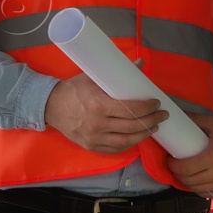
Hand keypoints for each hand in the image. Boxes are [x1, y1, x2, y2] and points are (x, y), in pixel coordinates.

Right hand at [44, 73, 167, 153]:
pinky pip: (115, 149)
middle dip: (151, 120)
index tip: (156, 102)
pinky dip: (129, 144)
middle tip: (162, 115)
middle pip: (132, 126)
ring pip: (126, 141)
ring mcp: (94, 138)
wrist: (51, 106)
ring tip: (154, 126)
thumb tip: (140, 63)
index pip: (130, 109)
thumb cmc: (74, 89)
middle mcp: (98, 124)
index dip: (147, 107)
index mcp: (99, 105)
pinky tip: (137, 137)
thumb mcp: (94, 77)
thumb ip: (118, 72)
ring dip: (144, 134)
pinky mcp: (91, 146)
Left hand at [167, 114, 212, 197]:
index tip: (170, 160)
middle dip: (177, 174)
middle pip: (189, 180)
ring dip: (186, 182)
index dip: (173, 166)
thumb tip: (179, 116)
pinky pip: (206, 194)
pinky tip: (196, 181)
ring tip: (184, 173)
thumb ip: (196, 120)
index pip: (186, 168)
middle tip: (175, 166)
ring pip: (196, 189)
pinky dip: (198, 189)